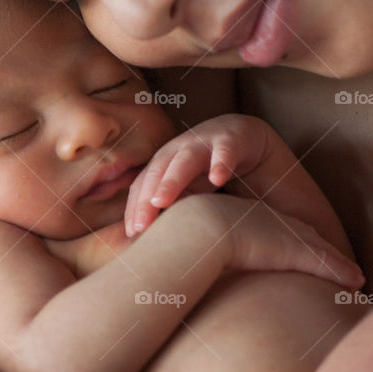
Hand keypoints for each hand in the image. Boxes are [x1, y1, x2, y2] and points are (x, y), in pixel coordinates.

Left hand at [126, 115, 269, 236]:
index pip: (143, 185)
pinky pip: (225, 151)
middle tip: (139, 227)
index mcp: (164, 162)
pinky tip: (219, 178)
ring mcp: (203, 143)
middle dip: (145, 199)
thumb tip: (154, 237)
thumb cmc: (207, 167)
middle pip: (157, 173)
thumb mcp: (189, 188)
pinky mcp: (230, 140)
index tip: (131, 234)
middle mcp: (178, 150)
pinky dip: (220, 163)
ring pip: (185, 160)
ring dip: (171, 180)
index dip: (135, 208)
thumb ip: (173, 205)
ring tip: (160, 202)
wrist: (241, 134)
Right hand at [193, 193, 362, 286]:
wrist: (197, 228)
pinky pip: (327, 263)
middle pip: (307, 238)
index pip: (284, 231)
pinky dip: (343, 272)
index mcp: (253, 222)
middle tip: (343, 265)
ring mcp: (286, 238)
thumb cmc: (188, 239)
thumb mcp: (197, 245)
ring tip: (356, 276)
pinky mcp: (295, 251)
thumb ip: (198, 256)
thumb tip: (182, 274)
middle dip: (324, 249)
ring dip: (339, 264)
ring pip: (322, 252)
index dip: (299, 241)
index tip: (311, 249)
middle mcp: (274, 226)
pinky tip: (359, 283)